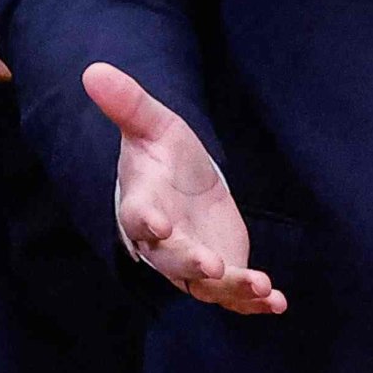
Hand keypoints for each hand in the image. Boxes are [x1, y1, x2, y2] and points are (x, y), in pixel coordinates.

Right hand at [86, 61, 283, 312]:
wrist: (185, 185)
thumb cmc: (164, 156)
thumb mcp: (153, 125)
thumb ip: (129, 104)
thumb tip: (94, 70)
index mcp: (142, 205)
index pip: (136, 216)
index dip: (145, 221)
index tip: (155, 224)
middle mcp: (164, 243)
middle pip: (173, 259)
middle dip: (191, 264)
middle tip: (212, 267)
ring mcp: (192, 262)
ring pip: (207, 285)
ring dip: (233, 289)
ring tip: (261, 287)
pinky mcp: (221, 272)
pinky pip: (234, 294)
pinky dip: (254, 301)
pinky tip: (278, 302)